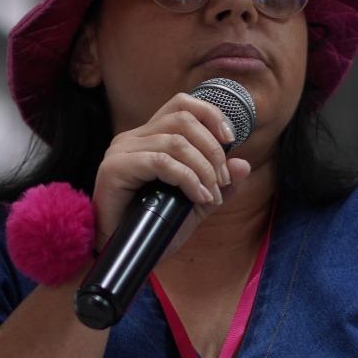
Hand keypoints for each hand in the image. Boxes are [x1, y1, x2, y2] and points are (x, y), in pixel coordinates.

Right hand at [91, 94, 252, 254]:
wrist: (123, 253)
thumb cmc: (154, 227)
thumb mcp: (196, 204)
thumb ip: (218, 184)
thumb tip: (243, 164)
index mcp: (150, 136)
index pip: (182, 104)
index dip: (211, 115)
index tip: (230, 141)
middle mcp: (133, 137)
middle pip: (183, 120)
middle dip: (212, 150)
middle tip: (221, 182)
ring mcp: (122, 150)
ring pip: (175, 142)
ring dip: (203, 169)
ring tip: (210, 195)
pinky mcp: (115, 168)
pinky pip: (161, 162)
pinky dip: (187, 179)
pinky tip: (196, 197)